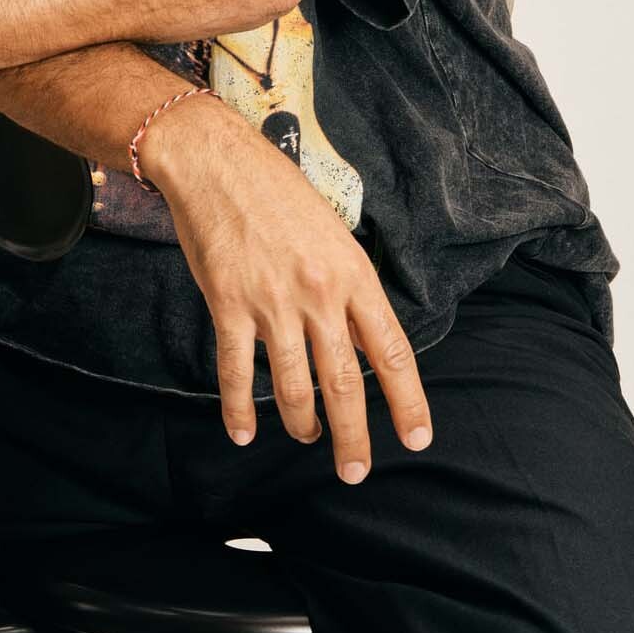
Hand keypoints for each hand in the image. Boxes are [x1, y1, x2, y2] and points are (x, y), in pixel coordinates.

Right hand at [141, 94, 432, 483]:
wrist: (217, 161)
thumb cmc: (276, 191)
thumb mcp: (332, 233)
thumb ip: (348, 285)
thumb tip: (361, 336)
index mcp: (353, 273)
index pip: (392, 351)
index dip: (408, 402)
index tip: (416, 439)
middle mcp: (319, 293)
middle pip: (346, 384)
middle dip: (354, 436)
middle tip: (356, 471)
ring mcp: (272, 302)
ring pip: (295, 387)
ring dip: (302, 425)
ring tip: (305, 438)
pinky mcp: (229, 304)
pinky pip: (237, 372)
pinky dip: (238, 410)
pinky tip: (242, 433)